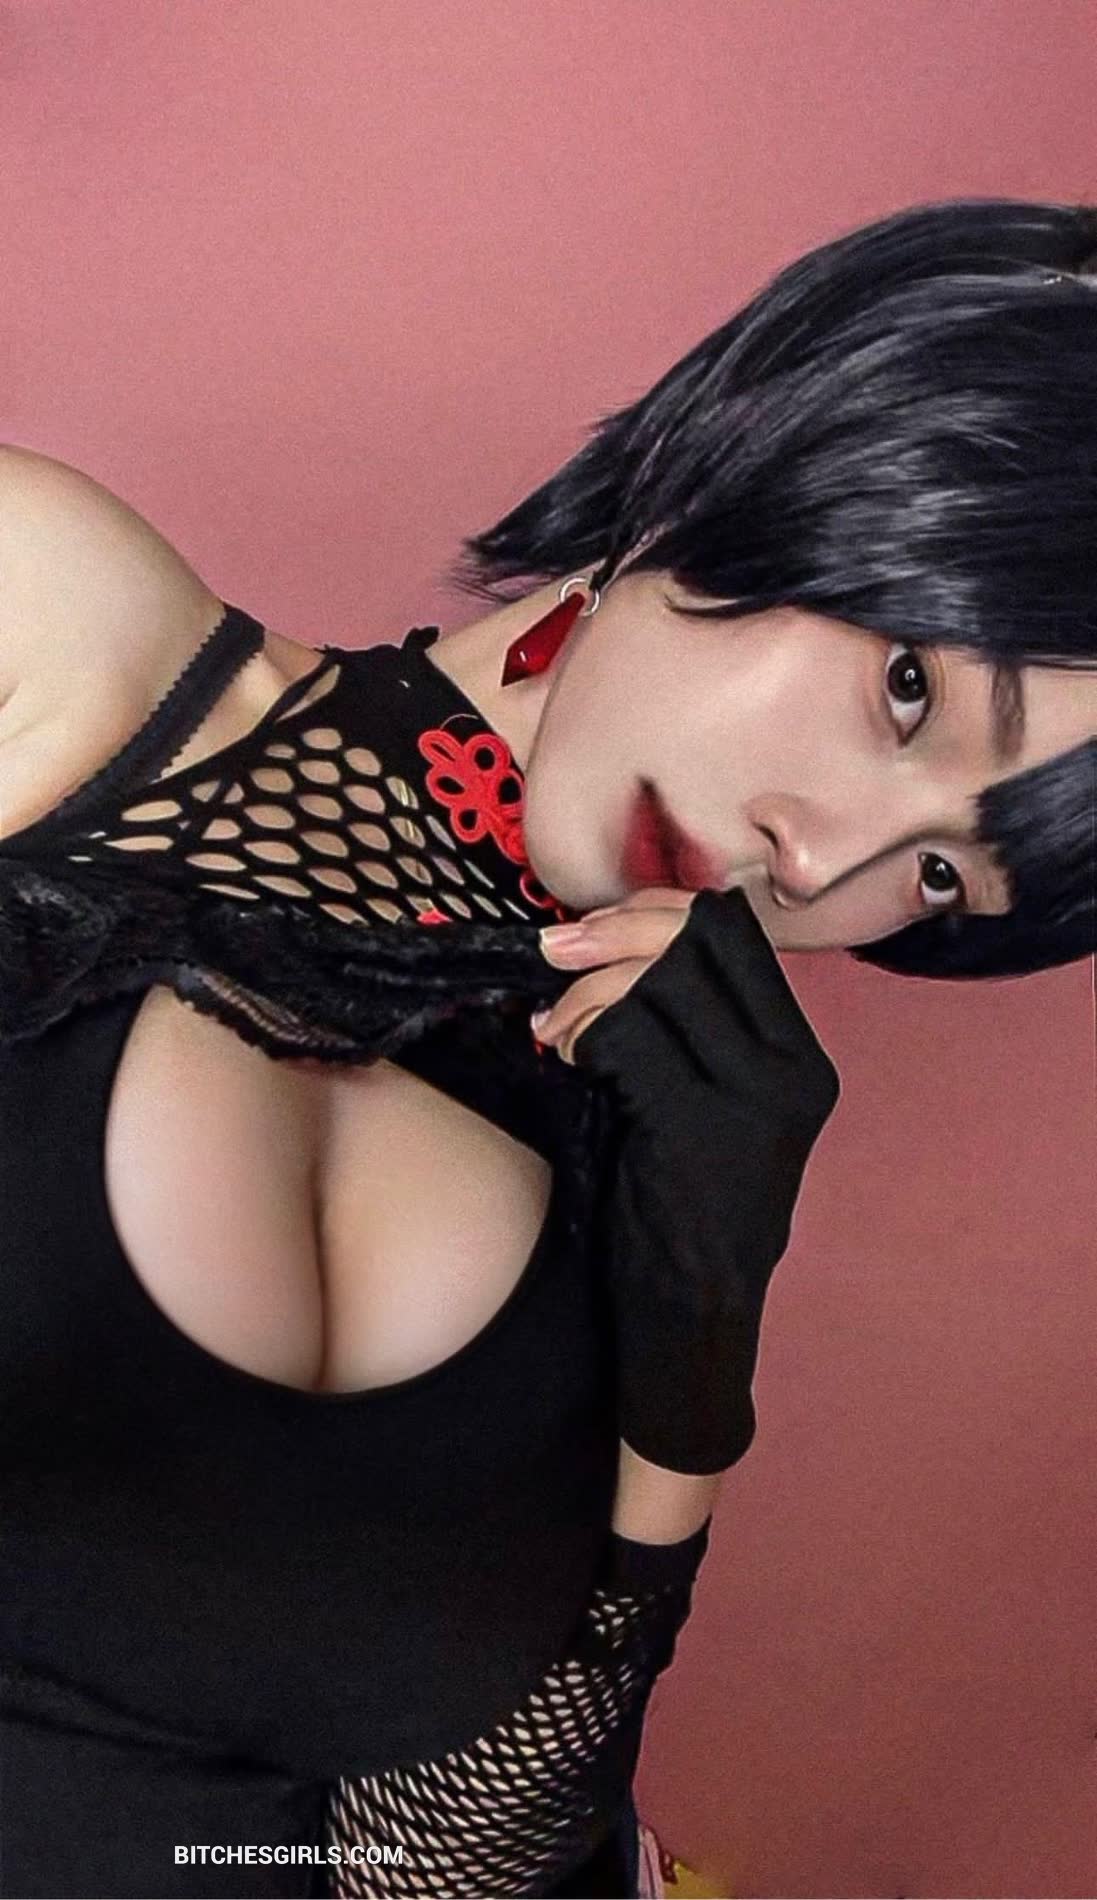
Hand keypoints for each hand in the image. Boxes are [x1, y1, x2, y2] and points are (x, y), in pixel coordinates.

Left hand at [534, 882, 840, 1476]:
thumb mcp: (708, 1099)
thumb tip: (620, 932)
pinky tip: (562, 1060)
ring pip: (657, 982)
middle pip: (697, 940)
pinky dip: (580, 1036)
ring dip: (585, 994)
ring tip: (555, 1032)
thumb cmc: (681, 1201)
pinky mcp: (700, 1129)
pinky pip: (626, 1038)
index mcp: (799, 1056)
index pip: (735, 933)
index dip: (656, 911)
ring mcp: (752, 1101)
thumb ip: (690, 1025)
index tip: (595, 929)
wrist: (690, 1316)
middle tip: (553, 953)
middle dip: (611, 934)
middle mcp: (793, 1070)